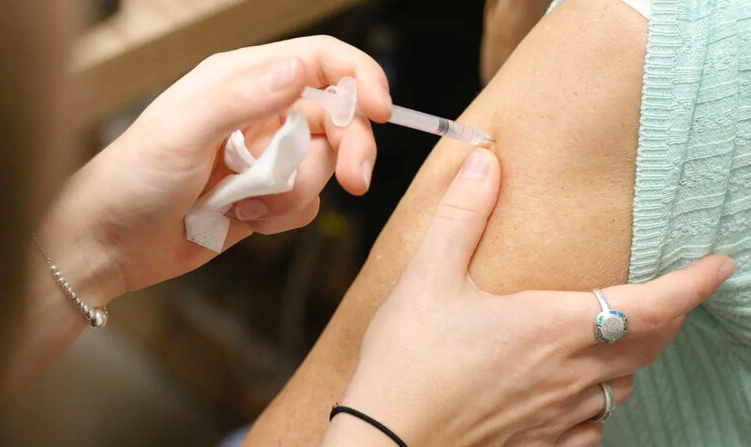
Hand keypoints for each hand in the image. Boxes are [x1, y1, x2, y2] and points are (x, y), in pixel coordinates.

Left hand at [38, 36, 391, 303]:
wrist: (109, 245)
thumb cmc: (130, 181)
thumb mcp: (182, 132)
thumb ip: (243, 98)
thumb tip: (300, 70)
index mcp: (240, 80)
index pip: (319, 62)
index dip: (359, 79)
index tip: (382, 111)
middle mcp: (258, 113)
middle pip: (335, 117)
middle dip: (350, 149)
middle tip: (357, 182)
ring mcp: (263, 158)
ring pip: (322, 166)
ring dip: (297, 192)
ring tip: (249, 206)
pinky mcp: (264, 197)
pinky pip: (305, 203)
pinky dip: (284, 216)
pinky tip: (245, 220)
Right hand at [324, 148, 733, 445]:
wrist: (386, 438)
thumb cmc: (407, 360)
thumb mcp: (428, 276)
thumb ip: (463, 215)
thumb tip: (485, 160)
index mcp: (552, 327)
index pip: (650, 306)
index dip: (692, 284)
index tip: (720, 266)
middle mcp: (569, 374)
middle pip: (648, 346)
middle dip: (672, 317)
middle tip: (677, 295)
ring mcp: (559, 415)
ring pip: (624, 386)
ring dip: (636, 357)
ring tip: (624, 338)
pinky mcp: (540, 444)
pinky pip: (595, 425)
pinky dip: (602, 401)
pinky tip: (581, 394)